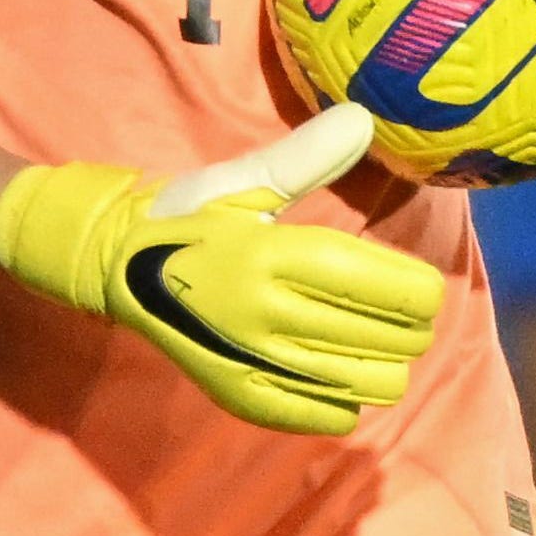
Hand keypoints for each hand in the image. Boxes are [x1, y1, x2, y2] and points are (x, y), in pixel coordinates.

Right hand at [0, 106, 444, 436]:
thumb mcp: (242, 181)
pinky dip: (346, 399)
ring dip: (383, 363)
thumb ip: (307, 156)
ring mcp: (256, 362)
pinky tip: (333, 373)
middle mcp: (269, 314)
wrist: (113, 271)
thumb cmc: (188, 219)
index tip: (422, 287)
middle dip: (408, 327)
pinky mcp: (245, 396)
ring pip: (369, 383)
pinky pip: (329, 417)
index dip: (422, 292)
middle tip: (397, 314)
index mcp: (276, 254)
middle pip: (391, 340)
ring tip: (370, 344)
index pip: (390, 290)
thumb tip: (364, 119)